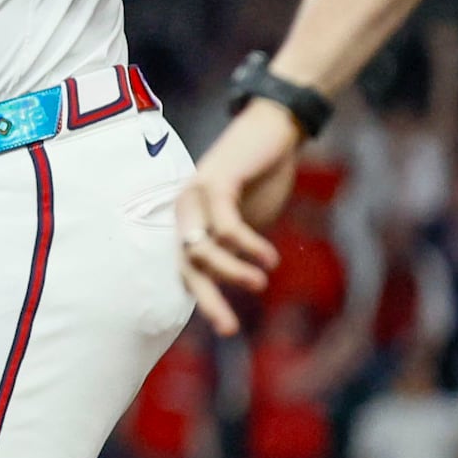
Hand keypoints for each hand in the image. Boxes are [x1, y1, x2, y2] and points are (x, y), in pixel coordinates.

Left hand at [174, 99, 304, 336]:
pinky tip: (268, 258)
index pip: (189, 270)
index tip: (229, 329)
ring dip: (230, 271)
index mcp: (190, 222)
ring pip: (201, 249)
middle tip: (230, 328)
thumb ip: (235, 248)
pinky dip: (246, 245)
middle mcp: (184, 211)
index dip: (207, 300)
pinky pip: (225, 225)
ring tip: (260, 283)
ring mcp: (194, 195)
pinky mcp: (214, 181)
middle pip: (186, 265)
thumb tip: (229, 281)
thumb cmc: (261, 176)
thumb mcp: (248, 220)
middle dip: (207, 299)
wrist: (274, 128)